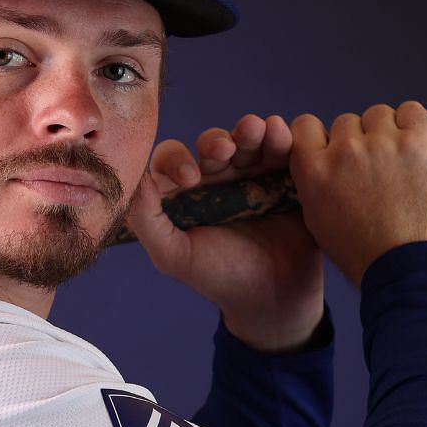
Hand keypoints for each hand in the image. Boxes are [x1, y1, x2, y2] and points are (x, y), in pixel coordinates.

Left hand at [125, 114, 324, 352]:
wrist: (274, 297)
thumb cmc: (219, 277)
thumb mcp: (174, 256)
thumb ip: (146, 220)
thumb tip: (137, 178)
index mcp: (188, 191)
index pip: (175, 159)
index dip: (178, 160)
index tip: (191, 178)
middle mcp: (221, 177)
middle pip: (217, 143)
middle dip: (220, 139)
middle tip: (227, 148)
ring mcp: (257, 175)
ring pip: (252, 140)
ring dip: (256, 131)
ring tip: (264, 129)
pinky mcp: (289, 178)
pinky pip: (287, 151)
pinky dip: (286, 138)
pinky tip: (284, 135)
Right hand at [289, 101, 426, 284]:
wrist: (410, 270)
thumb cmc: (367, 255)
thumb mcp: (320, 222)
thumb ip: (316, 186)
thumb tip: (323, 163)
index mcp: (314, 170)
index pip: (305, 125)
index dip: (323, 138)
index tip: (336, 151)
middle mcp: (344, 151)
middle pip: (347, 122)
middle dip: (360, 141)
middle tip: (378, 170)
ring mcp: (382, 144)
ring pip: (380, 115)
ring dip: (389, 131)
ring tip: (402, 161)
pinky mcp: (418, 142)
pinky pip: (414, 111)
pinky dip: (416, 123)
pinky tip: (419, 142)